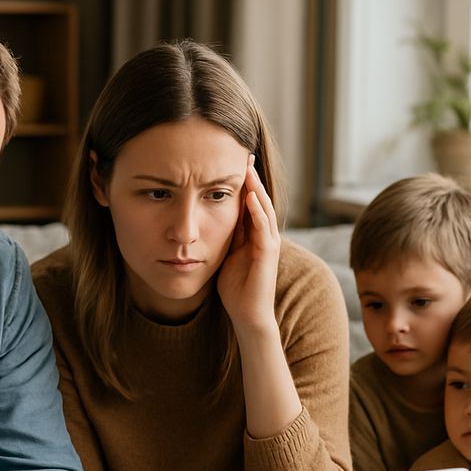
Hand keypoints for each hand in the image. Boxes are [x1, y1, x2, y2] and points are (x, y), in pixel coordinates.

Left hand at [217, 157, 280, 337]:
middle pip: (259, 200)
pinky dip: (258, 212)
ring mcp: (268, 244)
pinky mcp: (268, 254)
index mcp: (252, 236)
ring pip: (264, 209)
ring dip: (256, 188)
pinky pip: (264, 228)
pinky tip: (251, 197)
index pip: (248, 204)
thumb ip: (220, 240)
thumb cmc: (235, 290)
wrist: (247, 316)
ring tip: (248, 168)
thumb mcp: (222, 257)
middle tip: (244, 155)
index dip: (241, 184)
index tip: (230, 163)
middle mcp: (263, 236)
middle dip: (252, 179)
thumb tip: (201, 224)